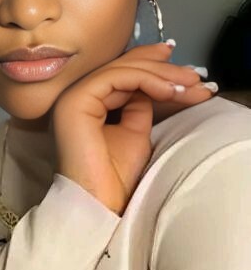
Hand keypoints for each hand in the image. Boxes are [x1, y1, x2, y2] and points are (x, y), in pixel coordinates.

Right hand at [52, 41, 216, 215]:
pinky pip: (116, 78)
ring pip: (121, 69)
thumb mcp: (135, 131)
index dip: (151, 64)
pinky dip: (147, 80)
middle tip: (195, 75)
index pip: (121, 72)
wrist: (98, 206)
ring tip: (190, 84)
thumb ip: (139, 105)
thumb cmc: (114, 178)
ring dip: (160, 74)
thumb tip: (154, 83)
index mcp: (88, 101)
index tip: (184, 69)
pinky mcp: (77, 99)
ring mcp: (74, 95)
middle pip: (122, 67)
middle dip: (162, 67)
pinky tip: (170, 91)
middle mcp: (77, 94)